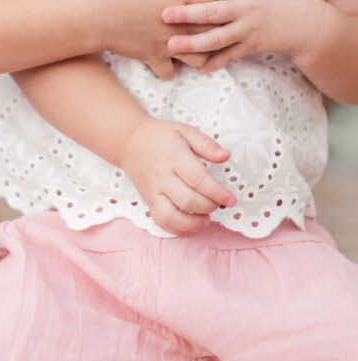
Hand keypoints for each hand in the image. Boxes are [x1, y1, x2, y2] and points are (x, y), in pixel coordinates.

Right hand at [96, 0, 217, 78]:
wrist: (94, 14)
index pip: (216, 0)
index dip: (214, 0)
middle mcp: (180, 23)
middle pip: (215, 30)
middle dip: (213, 28)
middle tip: (203, 24)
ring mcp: (168, 43)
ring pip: (201, 57)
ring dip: (198, 52)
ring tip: (190, 45)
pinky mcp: (153, 58)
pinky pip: (171, 72)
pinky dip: (170, 68)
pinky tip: (165, 59)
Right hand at [121, 118, 235, 234]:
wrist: (130, 142)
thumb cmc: (160, 136)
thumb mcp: (185, 130)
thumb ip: (206, 144)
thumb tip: (225, 156)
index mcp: (174, 157)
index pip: (197, 179)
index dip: (217, 192)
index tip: (230, 199)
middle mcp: (162, 176)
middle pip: (188, 200)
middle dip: (209, 206)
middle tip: (218, 203)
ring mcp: (154, 191)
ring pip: (172, 216)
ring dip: (193, 223)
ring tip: (206, 218)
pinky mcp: (149, 201)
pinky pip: (161, 222)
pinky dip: (177, 229)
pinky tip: (190, 224)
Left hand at [162, 0, 325, 71]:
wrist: (313, 27)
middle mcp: (249, 10)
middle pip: (215, 12)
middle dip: (188, 14)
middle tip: (165, 15)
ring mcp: (250, 31)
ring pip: (218, 38)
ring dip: (193, 43)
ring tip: (171, 45)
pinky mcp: (252, 47)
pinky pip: (230, 56)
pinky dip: (214, 63)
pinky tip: (197, 67)